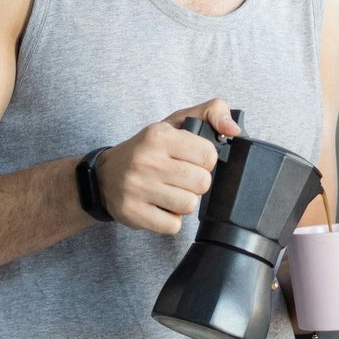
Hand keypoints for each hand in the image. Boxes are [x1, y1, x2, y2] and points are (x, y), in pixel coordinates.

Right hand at [94, 99, 239, 233]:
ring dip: (184, 202)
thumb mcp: (176, 122)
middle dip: (196, 183)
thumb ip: (212, 112)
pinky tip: (160, 206)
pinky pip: (173, 226)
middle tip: (181, 178)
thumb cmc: (148, 149)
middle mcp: (146, 161)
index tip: (193, 160)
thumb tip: (234, 130)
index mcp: (159, 136)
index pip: (208, 155)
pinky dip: (171, 220)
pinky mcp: (132, 213)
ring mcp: (137, 188)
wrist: (105, 175)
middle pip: (202, 183)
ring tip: (170, 192)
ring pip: (189, 206)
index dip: (206, 161)